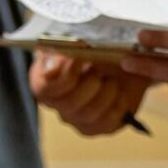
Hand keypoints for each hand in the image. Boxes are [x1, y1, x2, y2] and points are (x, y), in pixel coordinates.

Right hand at [29, 52, 149, 134]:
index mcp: (44, 80)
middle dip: (89, 85)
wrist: (124, 61)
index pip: (44, 89)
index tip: (80, 60)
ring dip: (105, 94)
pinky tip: (120, 93)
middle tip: (100, 70)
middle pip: (68, 104)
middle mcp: (58, 103)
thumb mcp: (80, 40)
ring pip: (88, 114)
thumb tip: (53, 67)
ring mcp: (77, 118)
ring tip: (112, 80)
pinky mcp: (99, 126)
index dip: (64, 76)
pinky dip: (117, 106)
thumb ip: (63, 49)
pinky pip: (106, 124)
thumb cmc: (95, 48)